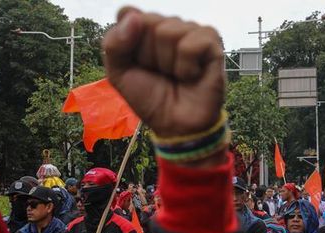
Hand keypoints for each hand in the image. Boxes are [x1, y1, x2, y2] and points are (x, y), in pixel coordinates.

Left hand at [103, 7, 224, 137]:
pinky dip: (186, 67)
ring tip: (176, 76)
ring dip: (167, 64)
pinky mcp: (211, 42)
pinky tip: (191, 76)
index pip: (127, 14)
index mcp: (145, 27)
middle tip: (160, 73)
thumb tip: (134, 17)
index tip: (137, 63)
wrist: (175, 125)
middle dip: (148, 55)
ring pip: (168, 32)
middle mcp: (169, 24)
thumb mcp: (119, 73)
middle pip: (147, 22)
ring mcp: (191, 31)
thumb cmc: (150, 98)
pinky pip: (190, 44)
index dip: (127, 43)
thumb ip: (113, 43)